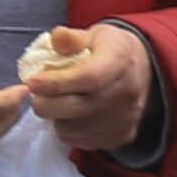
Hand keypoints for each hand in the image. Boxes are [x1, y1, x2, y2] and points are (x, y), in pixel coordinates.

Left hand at [18, 21, 156, 159]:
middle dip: (47, 104)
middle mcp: (126, 93)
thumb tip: (56, 38)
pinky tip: (70, 115)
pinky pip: (82, 141)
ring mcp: (125, 118)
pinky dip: (69, 130)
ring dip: (57, 118)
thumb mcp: (94, 35)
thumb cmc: (110, 50)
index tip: (31, 82)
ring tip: (56, 102)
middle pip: (79, 107)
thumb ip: (73, 38)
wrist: (144, 71)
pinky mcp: (120, 137)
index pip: (88, 77)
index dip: (56, 83)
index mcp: (120, 60)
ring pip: (75, 128)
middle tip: (34, 95)